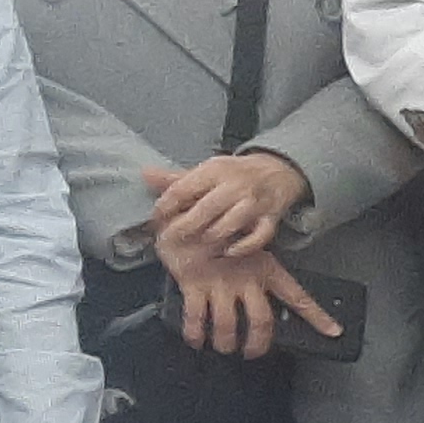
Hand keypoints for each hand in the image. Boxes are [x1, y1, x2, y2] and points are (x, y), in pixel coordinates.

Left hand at [145, 152, 310, 259]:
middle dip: (185, 226)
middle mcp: (236, 186)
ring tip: (199, 243)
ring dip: (211, 236)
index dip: (165, 206)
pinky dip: (244, 247)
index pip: (184, 189)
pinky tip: (229, 251)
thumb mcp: (208, 170)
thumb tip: (145, 175)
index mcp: (215, 171)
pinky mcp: (271, 218)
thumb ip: (177, 178)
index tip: (157, 218)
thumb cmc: (237, 174)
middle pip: (205, 209)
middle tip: (172, 237)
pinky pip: (259, 237)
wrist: (278, 171)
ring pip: (230, 223)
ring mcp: (255, 203)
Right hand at [162, 244, 338, 358]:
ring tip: (225, 348)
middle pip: (261, 321)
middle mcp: (246, 279)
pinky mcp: (194, 285)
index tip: (333, 331)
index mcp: (266, 268)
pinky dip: (195, 334)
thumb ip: (261, 264)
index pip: (297, 296)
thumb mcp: (248, 243)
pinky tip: (197, 341)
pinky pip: (196, 317)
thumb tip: (279, 284)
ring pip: (228, 325)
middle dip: (257, 343)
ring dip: (226, 342)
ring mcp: (220, 283)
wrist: (188, 212)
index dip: (317, 316)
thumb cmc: (219, 228)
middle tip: (252, 353)